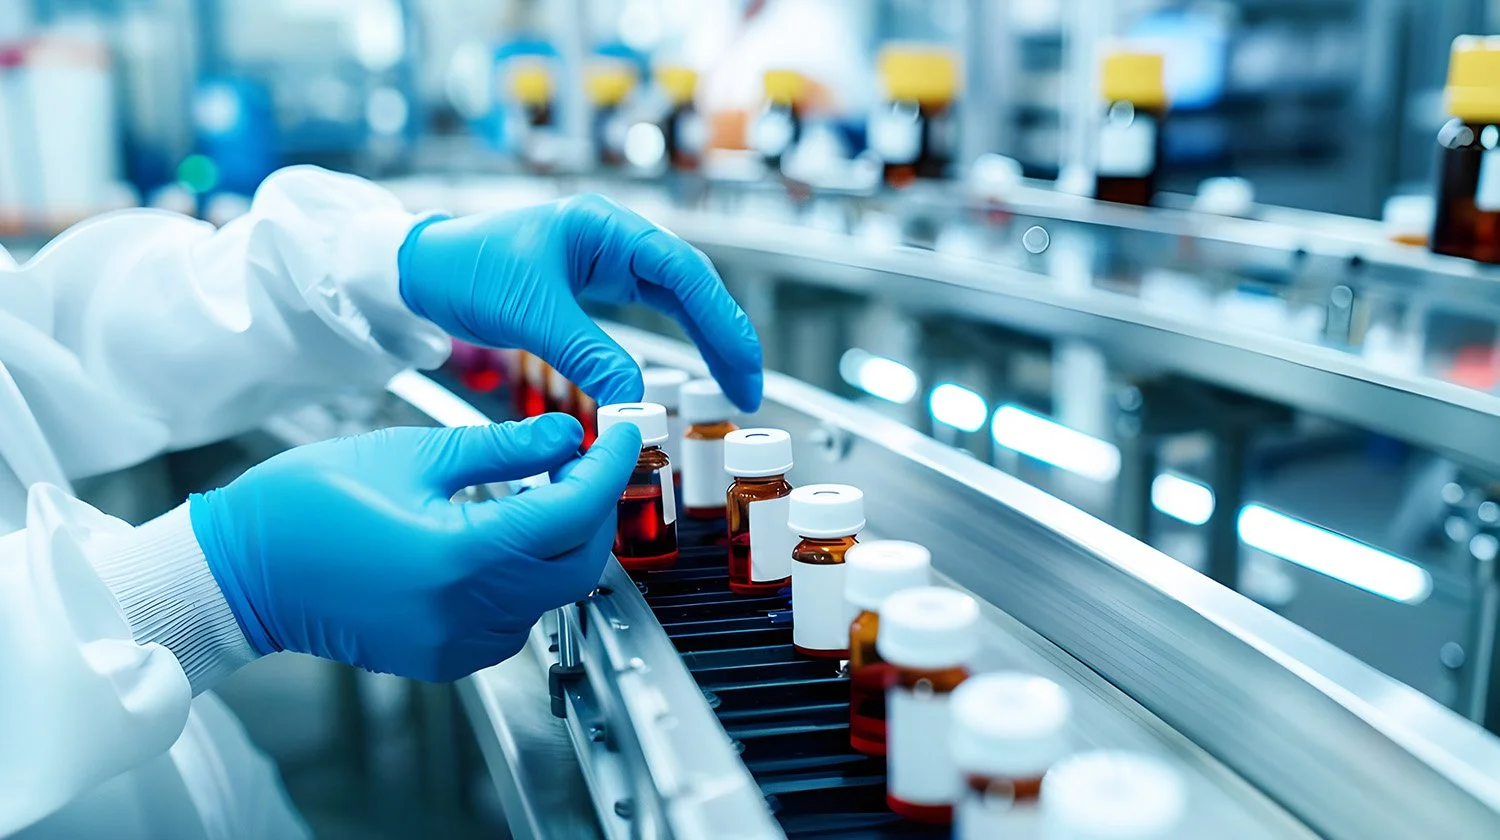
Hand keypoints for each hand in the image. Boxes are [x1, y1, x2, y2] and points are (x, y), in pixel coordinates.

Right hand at [189, 414, 641, 680]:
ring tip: (547, 490)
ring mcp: (457, 643)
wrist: (242, 571)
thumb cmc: (307, 506)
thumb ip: (505, 450)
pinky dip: (529, 577)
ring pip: (551, 595)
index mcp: (459, 556)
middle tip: (592, 461)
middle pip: (577, 564)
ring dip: (563, 544)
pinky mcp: (445, 657)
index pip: (571, 514)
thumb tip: (566, 437)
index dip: (608, 471)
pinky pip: (516, 619)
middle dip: (594, 510)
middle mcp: (466, 612)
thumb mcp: (414, 453)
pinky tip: (510, 537)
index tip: (623, 438)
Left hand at [397, 194, 762, 410]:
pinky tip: (696, 368)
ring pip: (680, 300)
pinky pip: (655, 312)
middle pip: (693, 286)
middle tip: (749, 389)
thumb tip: (633, 402)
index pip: (682, 272)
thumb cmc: (464, 270)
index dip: (720, 323)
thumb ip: (587, 355)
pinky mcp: (597, 285)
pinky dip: (678, 341)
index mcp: (604, 227)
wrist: (420, 270)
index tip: (740, 369)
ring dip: (709, 341)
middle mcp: (615, 238)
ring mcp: (609, 260)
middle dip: (726, 337)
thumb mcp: (530, 314)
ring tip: (734, 386)